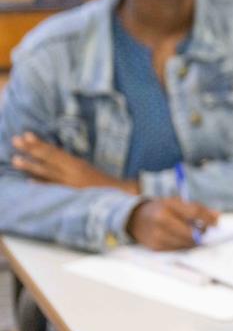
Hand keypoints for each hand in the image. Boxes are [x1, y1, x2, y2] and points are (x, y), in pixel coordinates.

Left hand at [11, 133, 138, 192]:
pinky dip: (41, 185)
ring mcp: (69, 184)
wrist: (119, 195)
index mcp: (77, 164)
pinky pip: (53, 189)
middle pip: (48, 160)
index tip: (26, 135)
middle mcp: (71, 173)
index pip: (54, 151)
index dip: (39, 144)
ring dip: (30, 167)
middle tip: (15, 141)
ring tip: (15, 160)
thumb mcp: (87, 167)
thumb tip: (52, 156)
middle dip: (31, 150)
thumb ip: (71, 163)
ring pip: (46, 174)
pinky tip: (29, 182)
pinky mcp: (69, 195)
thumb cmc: (103, 180)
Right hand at [127, 197, 218, 250]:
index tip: (216, 223)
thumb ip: (198, 209)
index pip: (193, 212)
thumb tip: (217, 217)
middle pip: (190, 232)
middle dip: (201, 233)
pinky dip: (183, 245)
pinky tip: (183, 240)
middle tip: (206, 232)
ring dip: (193, 241)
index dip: (207, 219)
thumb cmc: (162, 208)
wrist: (135, 218)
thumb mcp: (177, 202)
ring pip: (185, 243)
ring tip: (195, 235)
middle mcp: (161, 220)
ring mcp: (157, 235)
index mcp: (168, 206)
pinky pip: (176, 249)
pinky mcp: (155, 247)